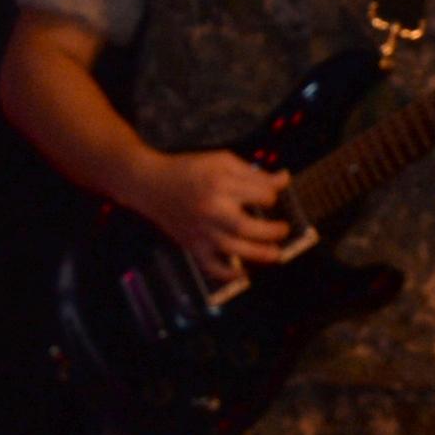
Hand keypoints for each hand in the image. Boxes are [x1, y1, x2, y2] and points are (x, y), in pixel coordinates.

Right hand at [138, 149, 292, 284]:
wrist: (150, 184)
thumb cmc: (189, 170)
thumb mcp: (222, 161)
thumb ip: (254, 173)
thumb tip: (283, 179)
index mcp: (221, 185)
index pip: (260, 195)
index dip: (272, 196)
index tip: (272, 197)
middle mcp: (211, 210)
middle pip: (246, 226)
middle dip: (272, 231)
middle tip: (284, 229)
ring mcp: (200, 230)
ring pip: (232, 248)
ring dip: (258, 254)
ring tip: (276, 254)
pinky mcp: (191, 245)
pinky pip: (210, 265)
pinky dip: (226, 274)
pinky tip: (242, 273)